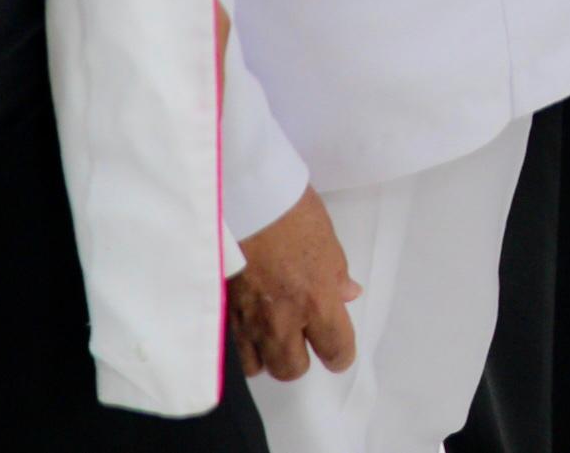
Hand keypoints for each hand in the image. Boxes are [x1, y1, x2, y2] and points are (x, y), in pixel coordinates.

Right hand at [229, 189, 357, 382]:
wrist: (241, 200)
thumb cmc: (291, 214)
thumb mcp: (328, 243)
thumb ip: (336, 277)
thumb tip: (347, 295)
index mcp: (316, 301)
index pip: (335, 349)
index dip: (341, 355)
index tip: (340, 352)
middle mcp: (281, 321)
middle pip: (292, 369)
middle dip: (303, 359)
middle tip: (306, 338)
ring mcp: (247, 321)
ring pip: (258, 367)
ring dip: (269, 356)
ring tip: (275, 334)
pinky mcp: (222, 314)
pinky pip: (234, 349)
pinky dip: (244, 346)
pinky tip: (250, 327)